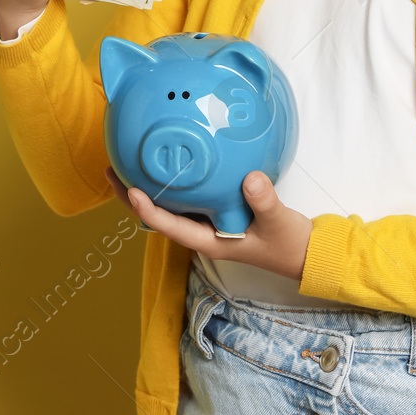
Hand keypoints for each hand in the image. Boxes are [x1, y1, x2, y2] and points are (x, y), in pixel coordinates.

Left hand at [107, 167, 313, 283]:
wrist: (304, 252)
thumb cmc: (288, 243)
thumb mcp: (279, 222)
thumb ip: (264, 202)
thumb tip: (249, 178)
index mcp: (209, 241)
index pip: (170, 227)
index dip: (149, 211)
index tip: (132, 191)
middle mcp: (202, 233)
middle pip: (158, 216)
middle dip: (133, 197)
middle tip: (112, 171)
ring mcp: (208, 223)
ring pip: (169, 206)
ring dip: (147, 188)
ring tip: (126, 164)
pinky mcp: (216, 212)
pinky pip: (186, 197)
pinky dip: (172, 182)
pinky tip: (168, 162)